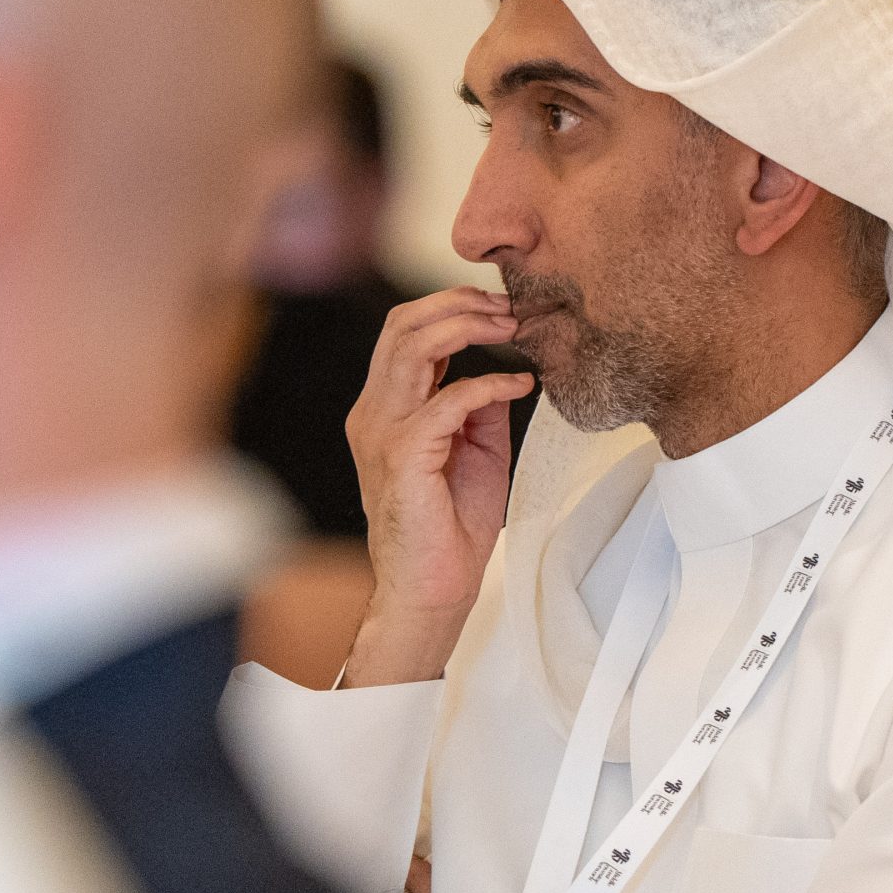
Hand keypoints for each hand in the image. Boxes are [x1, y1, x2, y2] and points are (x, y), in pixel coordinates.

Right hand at [342, 286, 534, 684]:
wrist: (432, 588)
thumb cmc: (450, 527)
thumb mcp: (475, 451)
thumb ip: (480, 408)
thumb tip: (505, 371)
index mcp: (385, 409)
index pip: (404, 332)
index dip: (450, 308)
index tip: (499, 308)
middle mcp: (375, 413)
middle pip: (401, 325)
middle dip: (457, 303)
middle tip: (506, 307)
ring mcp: (383, 432)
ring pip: (412, 346)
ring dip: (466, 327)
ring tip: (508, 327)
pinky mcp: (404, 456)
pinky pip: (447, 399)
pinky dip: (487, 384)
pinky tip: (518, 386)